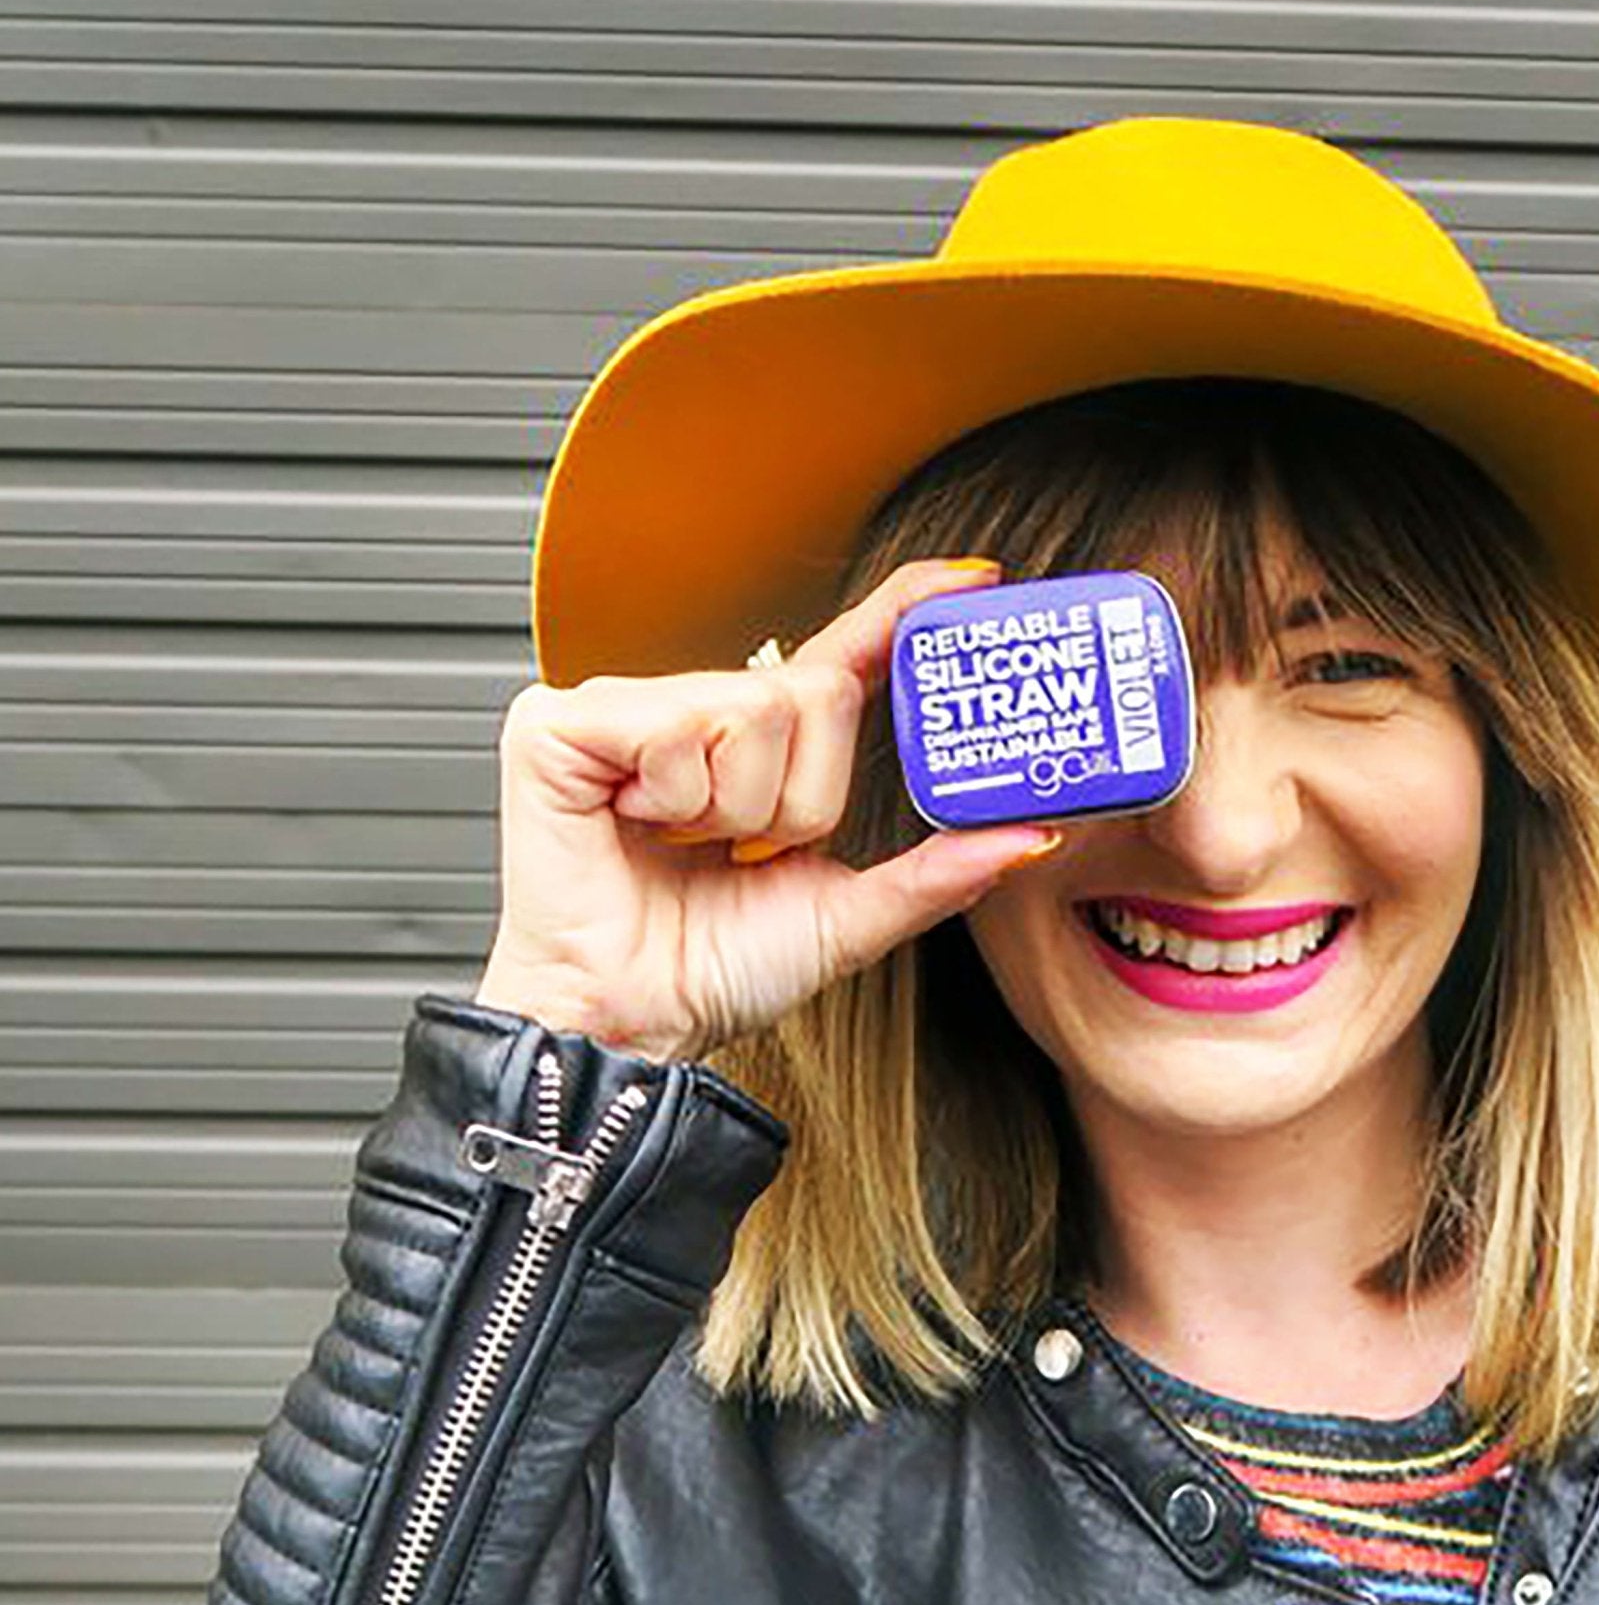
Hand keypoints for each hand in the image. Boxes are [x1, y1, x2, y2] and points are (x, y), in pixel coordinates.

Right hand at [471, 558, 1058, 1061]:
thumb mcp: (849, 917)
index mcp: (765, 751)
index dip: (904, 610)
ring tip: (687, 844)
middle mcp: (700, 713)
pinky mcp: (563, 722)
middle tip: (746, 850)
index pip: (846, 657)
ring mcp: (630, 710)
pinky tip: (638, 827)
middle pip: (811, 691)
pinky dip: (673, 796)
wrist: (629, 1023)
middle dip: (801, 796)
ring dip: (738, 806)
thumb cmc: (709, 970)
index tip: (973, 581)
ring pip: (751, 709)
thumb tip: (1028, 837)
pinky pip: (674, 726)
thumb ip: (937, 873)